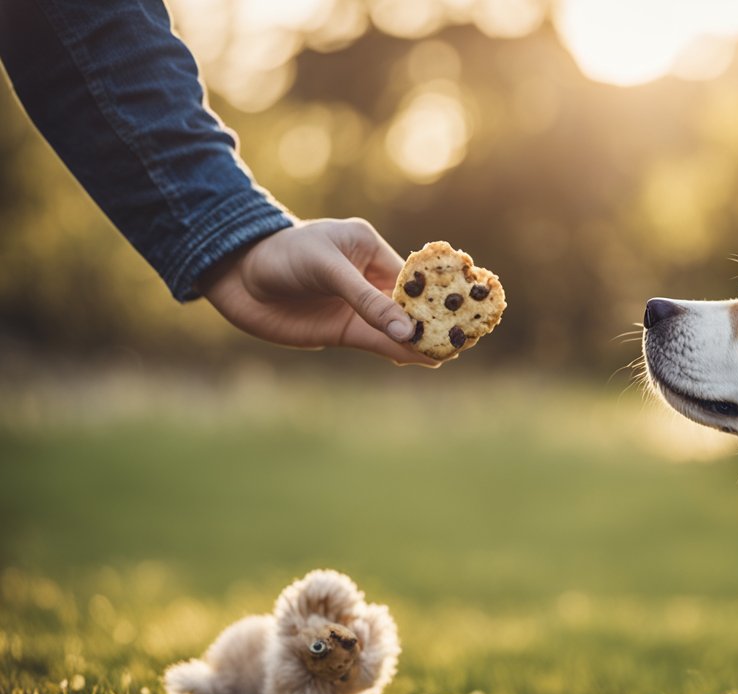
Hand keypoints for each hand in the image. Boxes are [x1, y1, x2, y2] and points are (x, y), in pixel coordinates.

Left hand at [199, 218, 439, 365]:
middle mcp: (367, 278)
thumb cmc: (280, 256)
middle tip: (462, 338)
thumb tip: (405, 332)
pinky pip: (376, 342)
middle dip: (433, 321)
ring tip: (448, 353)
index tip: (458, 310)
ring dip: (418, 341)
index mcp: (369, 249)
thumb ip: (365, 300)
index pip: (411, 277)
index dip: (434, 295)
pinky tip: (420, 359)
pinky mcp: (341, 330)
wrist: (234, 276)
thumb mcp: (326, 269)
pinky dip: (397, 352)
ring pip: (395, 328)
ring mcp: (355, 306)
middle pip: (409, 304)